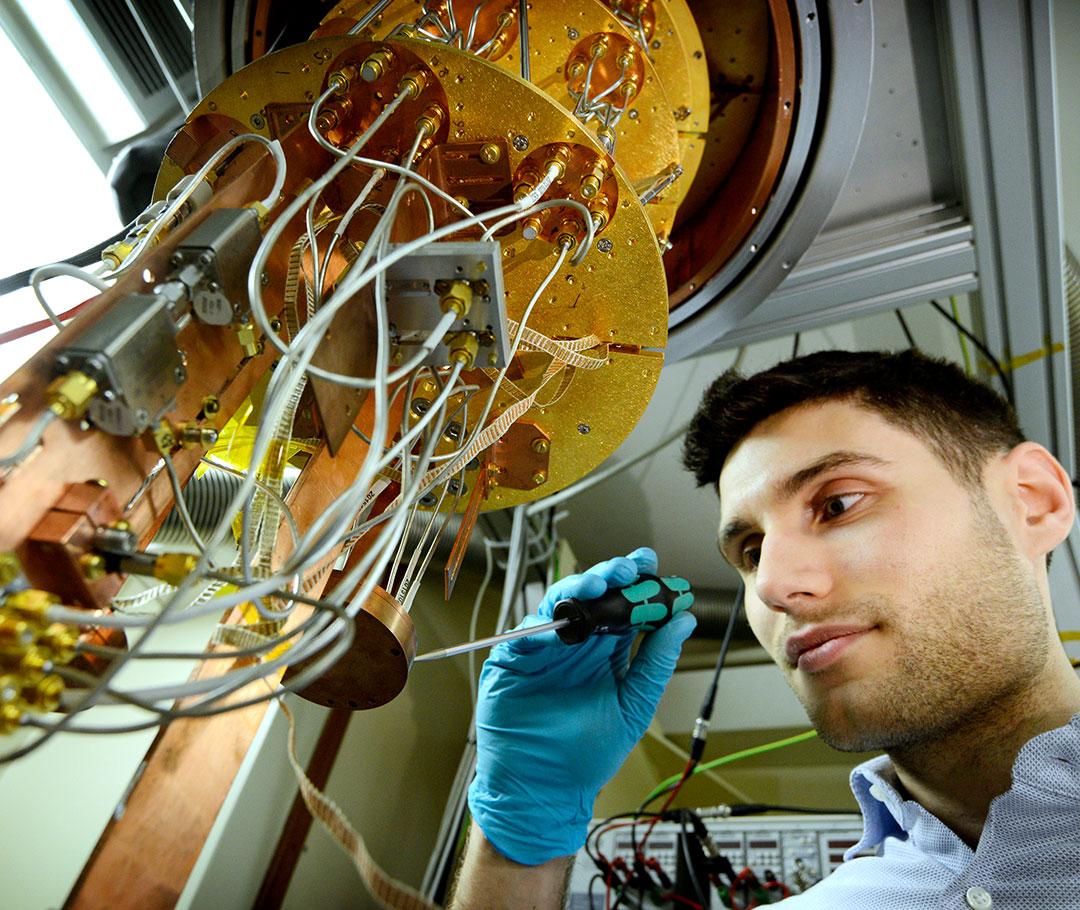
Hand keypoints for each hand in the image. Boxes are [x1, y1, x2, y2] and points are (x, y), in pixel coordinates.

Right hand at [467, 547, 696, 864]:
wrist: (545, 789)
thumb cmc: (587, 753)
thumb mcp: (633, 705)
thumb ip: (655, 663)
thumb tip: (684, 619)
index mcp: (605, 649)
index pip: (623, 605)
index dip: (638, 583)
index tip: (655, 566)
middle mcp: (574, 642)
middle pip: (591, 595)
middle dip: (611, 575)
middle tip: (630, 567)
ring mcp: (542, 649)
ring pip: (558, 604)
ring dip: (578, 589)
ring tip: (600, 583)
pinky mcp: (511, 663)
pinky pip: (525, 636)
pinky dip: (544, 626)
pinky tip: (565, 626)